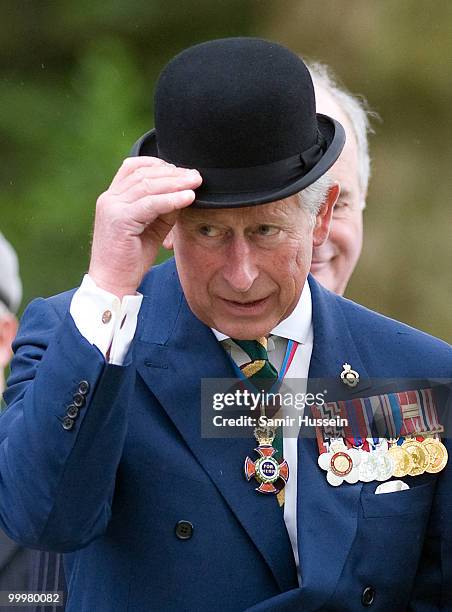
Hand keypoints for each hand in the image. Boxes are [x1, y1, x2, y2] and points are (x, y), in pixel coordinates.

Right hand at [88, 156, 201, 297]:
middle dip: (172, 172)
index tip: (182, 171)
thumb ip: (164, 209)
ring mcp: (112, 208)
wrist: (112, 283)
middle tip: (196, 175)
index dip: (159, 165)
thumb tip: (185, 192)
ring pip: (147, 185)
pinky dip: (171, 199)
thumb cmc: (131, 259)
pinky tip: (188, 198)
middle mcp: (109, 199)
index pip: (133, 167)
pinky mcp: (119, 220)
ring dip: (175, 182)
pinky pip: (150, 204)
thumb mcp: (151, 228)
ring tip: (196, 183)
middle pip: (143, 173)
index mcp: (113, 198)